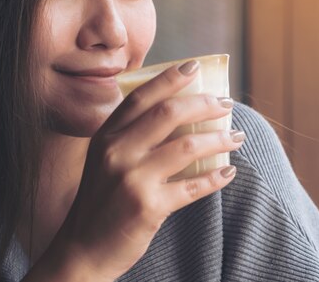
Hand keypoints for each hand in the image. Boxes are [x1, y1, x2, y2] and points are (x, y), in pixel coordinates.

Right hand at [32, 60, 241, 280]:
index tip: (195, 67)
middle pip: (169, 113)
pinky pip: (192, 186)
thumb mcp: (103, 160)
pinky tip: (228, 172)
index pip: (141, 96)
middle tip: (226, 103)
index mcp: (105, 136)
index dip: (170, 78)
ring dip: (219, 139)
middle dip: (205, 104)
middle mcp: (116, 152)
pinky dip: (215, 178)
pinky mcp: (148, 207)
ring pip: (187, 146)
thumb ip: (129, 137)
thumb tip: (178, 114)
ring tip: (236, 137)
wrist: (82, 250)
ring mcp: (132, 179)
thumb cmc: (99, 201)